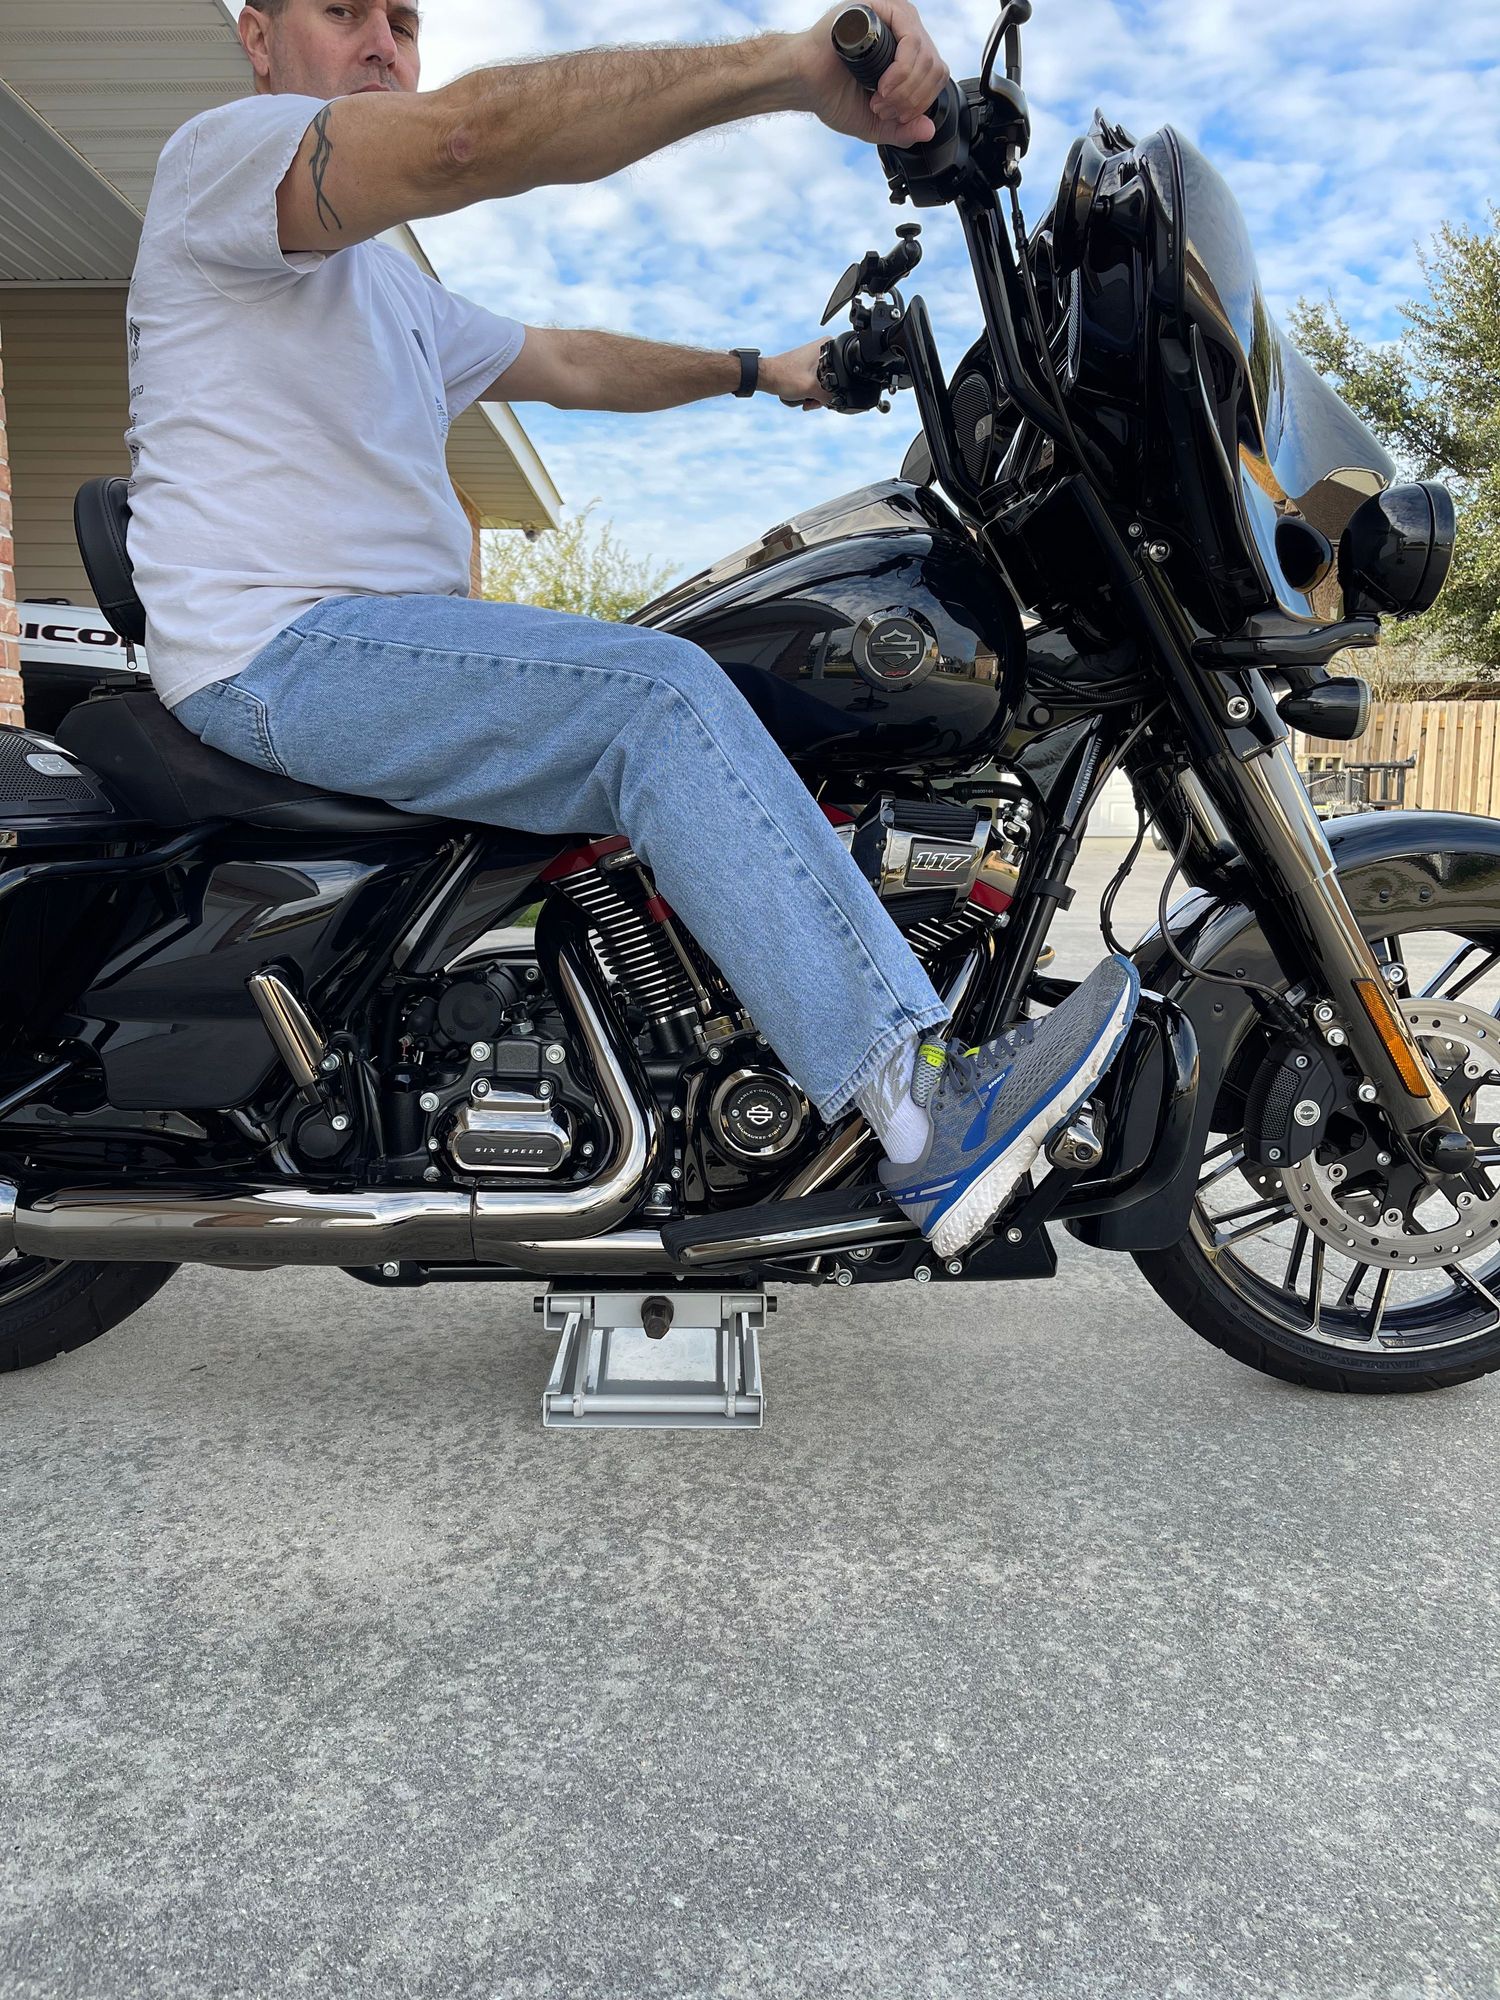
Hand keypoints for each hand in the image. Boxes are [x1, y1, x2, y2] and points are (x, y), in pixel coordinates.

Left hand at [761, 339, 830, 409]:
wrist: (766, 377)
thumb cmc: (784, 376)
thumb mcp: (811, 389)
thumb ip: (828, 397)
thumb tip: (837, 402)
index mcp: (827, 347)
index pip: (841, 370)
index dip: (833, 388)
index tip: (820, 394)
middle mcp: (821, 350)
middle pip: (831, 380)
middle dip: (819, 395)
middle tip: (809, 399)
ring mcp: (813, 359)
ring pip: (821, 385)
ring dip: (811, 396)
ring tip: (801, 398)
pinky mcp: (806, 368)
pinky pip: (812, 384)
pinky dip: (805, 393)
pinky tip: (798, 396)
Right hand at [793, 0, 949, 147]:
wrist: (802, 81)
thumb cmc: (831, 94)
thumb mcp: (875, 123)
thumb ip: (902, 130)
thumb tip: (929, 130)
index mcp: (905, 50)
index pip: (936, 74)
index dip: (921, 103)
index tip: (894, 115)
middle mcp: (901, 30)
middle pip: (934, 66)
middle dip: (912, 99)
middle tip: (883, 108)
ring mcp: (891, 16)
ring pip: (925, 53)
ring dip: (905, 88)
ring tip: (879, 98)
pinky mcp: (877, 9)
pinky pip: (910, 37)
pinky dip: (901, 70)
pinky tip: (882, 85)